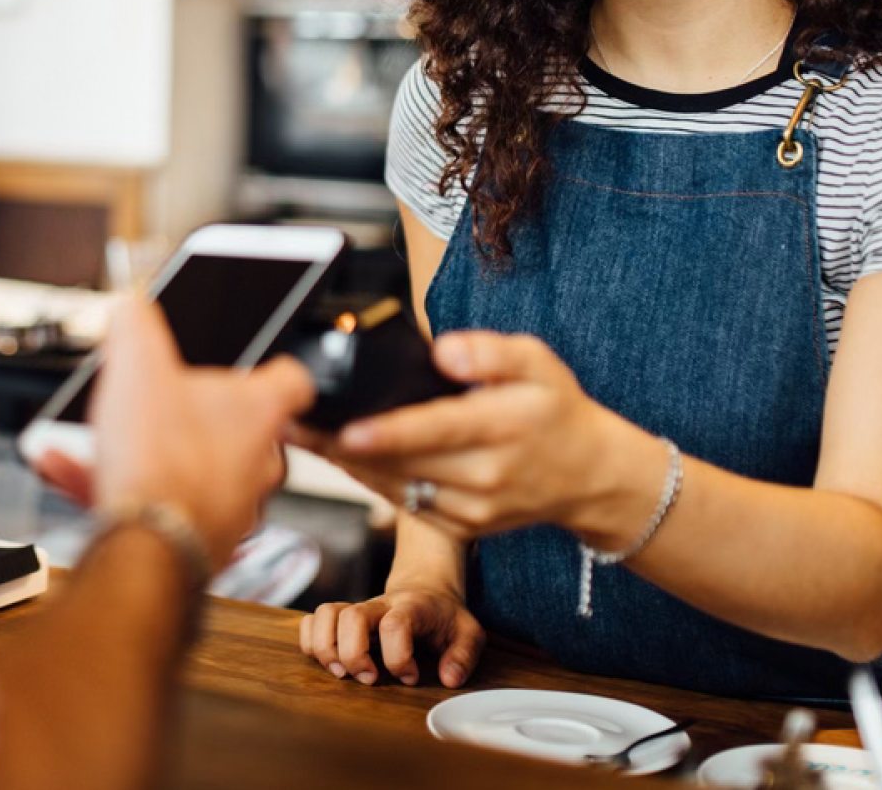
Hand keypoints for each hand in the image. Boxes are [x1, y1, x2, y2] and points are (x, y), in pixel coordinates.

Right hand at [90, 295, 313, 571]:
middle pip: (239, 426)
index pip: (293, 380)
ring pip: (190, 467)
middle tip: (156, 403)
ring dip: (147, 452)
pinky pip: (160, 504)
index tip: (255, 365)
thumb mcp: (139, 367)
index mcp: (260, 411)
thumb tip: (130, 306)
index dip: (273, 368)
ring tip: (100, 440)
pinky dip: (118, 487)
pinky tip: (68, 470)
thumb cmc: (161, 459)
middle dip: (193, 414)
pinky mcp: (201, 542)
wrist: (146, 547)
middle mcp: (259, 460)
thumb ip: (136, 328)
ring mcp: (233, 505)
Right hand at [301, 583, 484, 687]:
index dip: (399, 657)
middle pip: (352, 617)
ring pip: (325, 614)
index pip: (395, 624)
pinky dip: (311, 642)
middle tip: (370, 678)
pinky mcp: (341, 617)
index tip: (411, 676)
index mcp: (412, 607)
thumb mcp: (469, 631)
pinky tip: (330, 661)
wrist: (426, 587)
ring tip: (342, 672)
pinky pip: (312, 620)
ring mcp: (358, 609)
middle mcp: (380, 605)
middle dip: (354, 655)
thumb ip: (464, 653)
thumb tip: (449, 678)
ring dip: (326, 648)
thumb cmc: (444, 616)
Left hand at [312, 330, 653, 545]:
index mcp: (503, 428)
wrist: (590, 476)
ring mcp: (473, 510)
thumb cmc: (557, 410)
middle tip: (292, 420)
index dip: (388, 433)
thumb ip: (491, 351)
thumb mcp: (539, 362)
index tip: (345, 428)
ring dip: (346, 465)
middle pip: (402, 464)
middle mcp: (486, 476)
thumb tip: (443, 352)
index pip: (437, 431)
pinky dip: (372, 482)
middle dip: (341, 445)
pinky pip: (406, 505)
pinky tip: (342, 458)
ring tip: (301, 436)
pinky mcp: (463, 529)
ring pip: (396, 489)